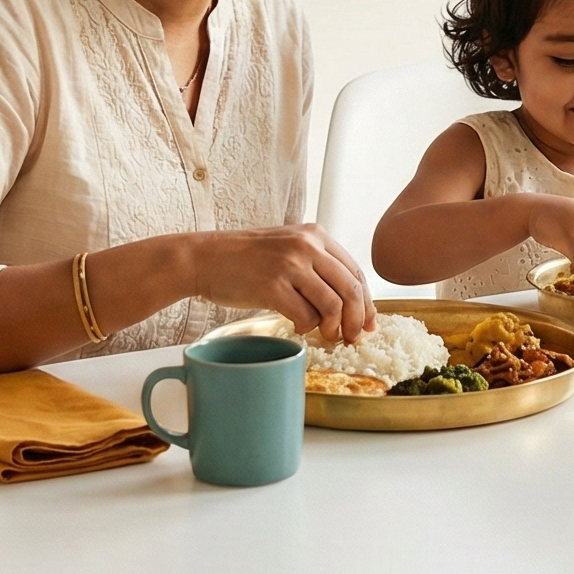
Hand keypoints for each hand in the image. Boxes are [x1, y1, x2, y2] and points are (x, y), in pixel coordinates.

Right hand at [185, 226, 374, 344]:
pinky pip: (305, 315)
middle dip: (357, 320)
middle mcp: (307, 245)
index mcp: (315, 235)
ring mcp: (290, 264)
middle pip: (351, 289)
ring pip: (332, 305)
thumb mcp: (288, 248)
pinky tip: (298, 327)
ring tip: (325, 336)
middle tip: (353, 338)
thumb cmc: (246, 259)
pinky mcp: (272, 286)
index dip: (367, 302)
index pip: (355, 271)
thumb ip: (317, 267)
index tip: (369, 323)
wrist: (204, 258)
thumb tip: (349, 304)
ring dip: (333, 328)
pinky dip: (307, 327)